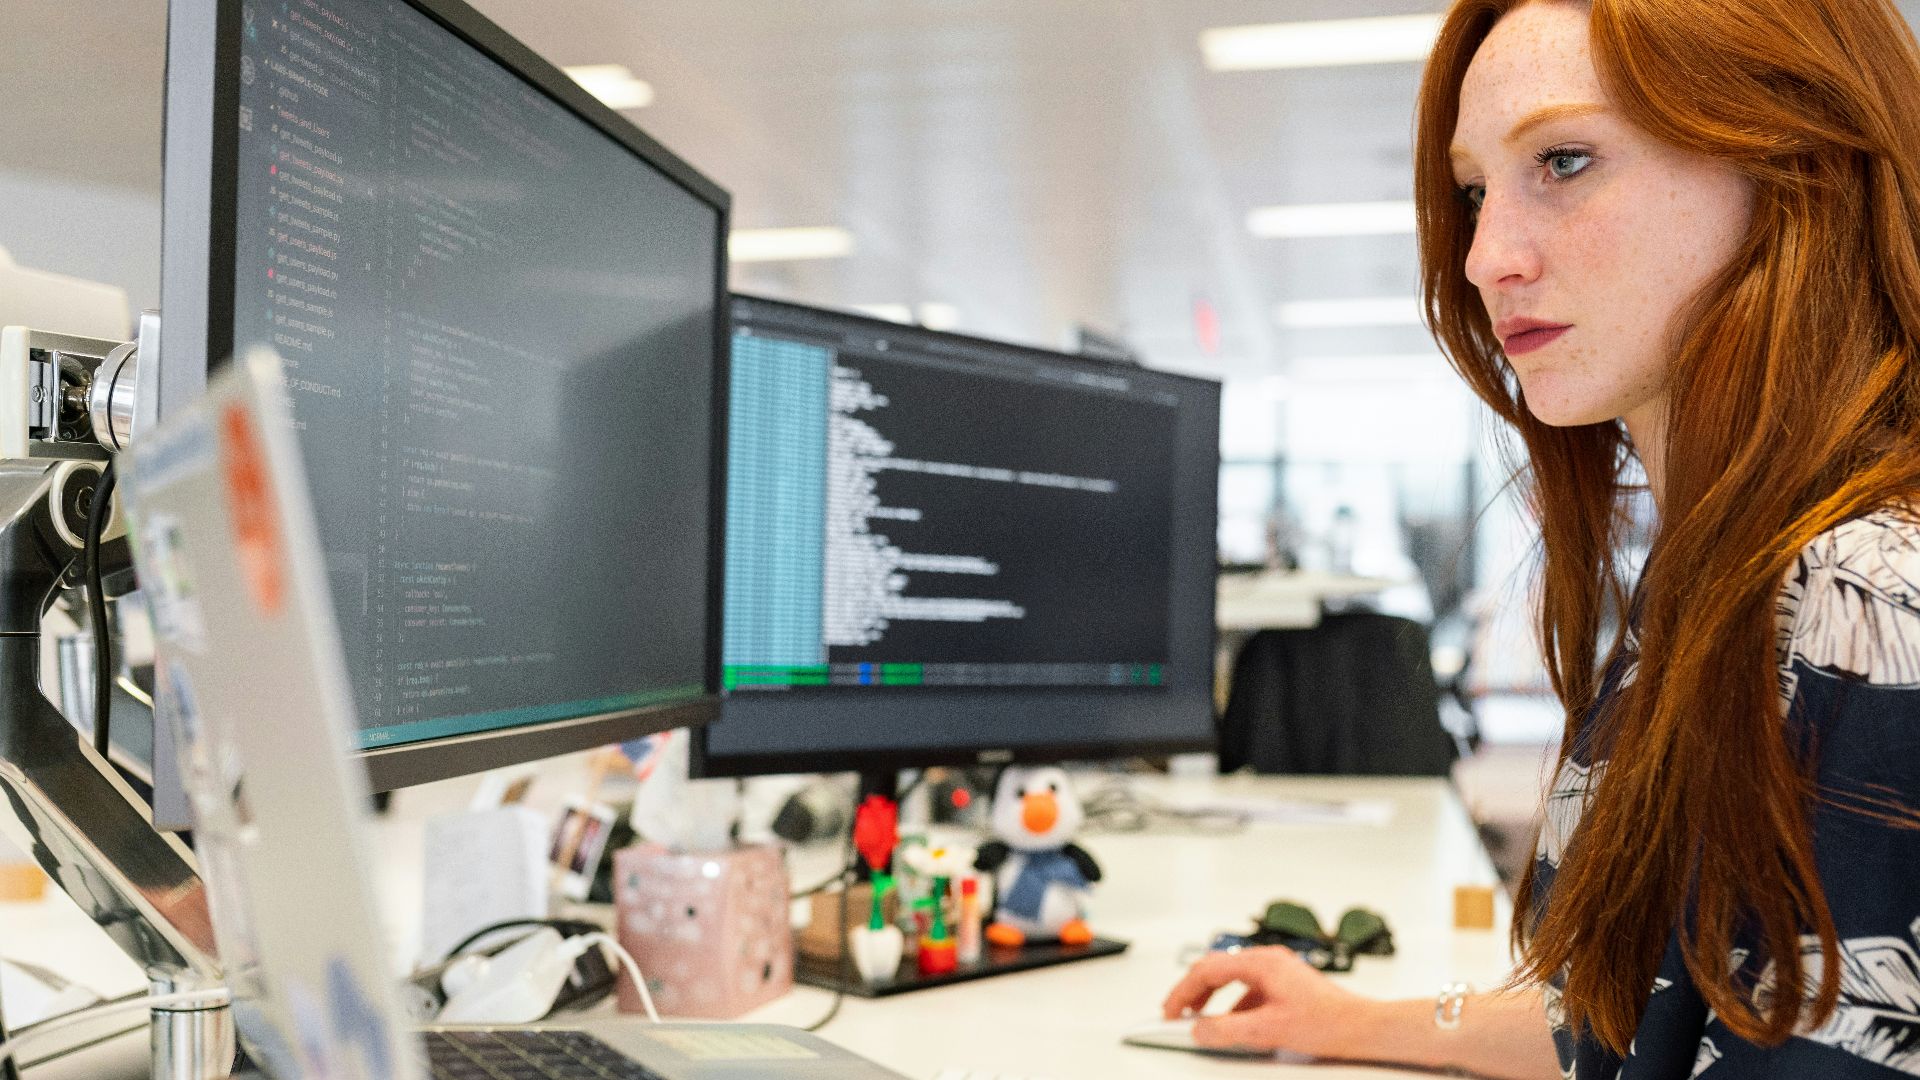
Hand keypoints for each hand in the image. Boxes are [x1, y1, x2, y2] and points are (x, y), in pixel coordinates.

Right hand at [1160, 946, 1368, 1056]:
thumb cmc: (1328, 1022)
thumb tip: (1199, 1029)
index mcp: (1261, 963)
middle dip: (1193, 993)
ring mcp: (1277, 971)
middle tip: (1177, 1014)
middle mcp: (1268, 960)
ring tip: (1201, 1021)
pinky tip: (1235, 1026)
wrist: (1363, 1027)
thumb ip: (1227, 1030)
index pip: (1206, 970)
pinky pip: (1249, 990)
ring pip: (1232, 979)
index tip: (1169, 1011)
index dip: (1182, 992)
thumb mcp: (1268, 1030)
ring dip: (1212, 1000)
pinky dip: (1233, 1006)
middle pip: (1216, 970)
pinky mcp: (1285, 985)